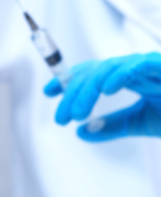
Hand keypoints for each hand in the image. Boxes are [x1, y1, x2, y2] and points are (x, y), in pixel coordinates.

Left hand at [44, 53, 160, 141]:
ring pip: (108, 69)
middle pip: (93, 72)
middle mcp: (135, 67)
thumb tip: (81, 131)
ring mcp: (149, 65)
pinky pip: (138, 66)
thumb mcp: (139, 123)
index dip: (67, 79)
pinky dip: (120, 76)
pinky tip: (106, 90)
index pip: (91, 72)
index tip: (48, 92)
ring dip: (88, 91)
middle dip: (72, 94)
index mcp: (128, 77)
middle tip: (61, 118)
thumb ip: (112, 126)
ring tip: (77, 113)